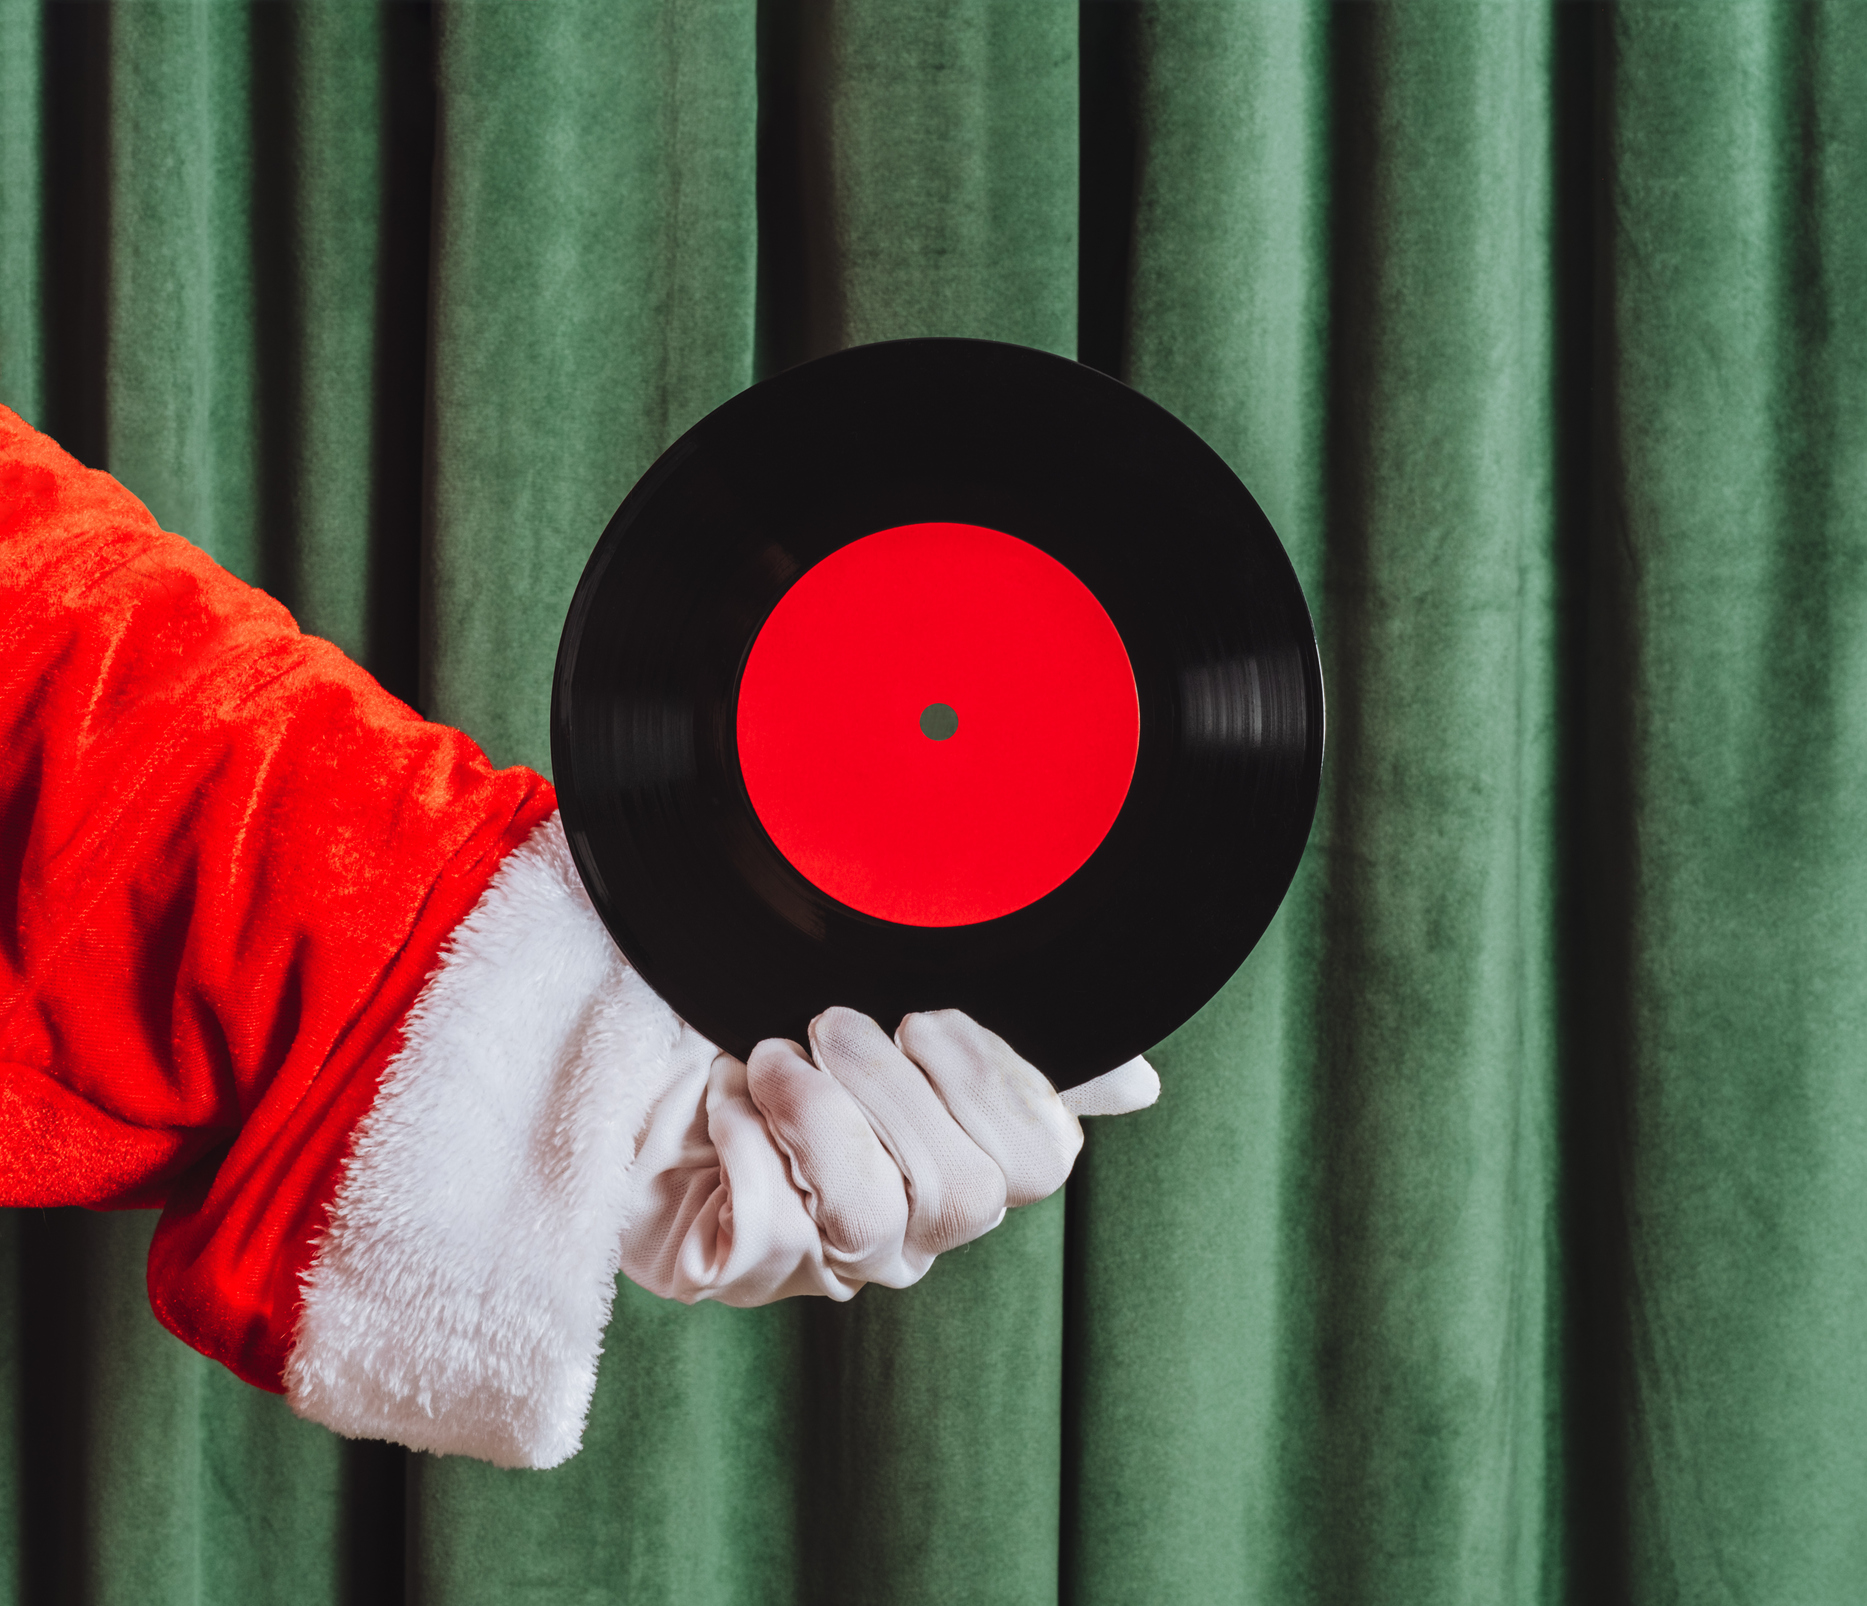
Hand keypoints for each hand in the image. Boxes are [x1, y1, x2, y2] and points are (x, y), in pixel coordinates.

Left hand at [616, 1007, 1157, 1306]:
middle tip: (829, 1023)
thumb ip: (1002, 1059)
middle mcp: (904, 1229)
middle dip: (892, 1088)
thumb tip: (1137, 1086)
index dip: (992, 1084)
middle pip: (962, 1192)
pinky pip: (769, 1232)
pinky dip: (742, 1142)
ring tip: (767, 1058)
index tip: (927, 1018)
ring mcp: (821, 1259)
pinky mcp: (737, 1271)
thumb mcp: (891, 1026)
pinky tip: (721, 1100)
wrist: (637, 1066)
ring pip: (873, 1220)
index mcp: (954, 1166)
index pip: (1038, 1164)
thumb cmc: (774, 1040)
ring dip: (818, 1114)